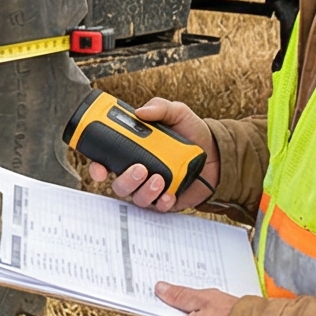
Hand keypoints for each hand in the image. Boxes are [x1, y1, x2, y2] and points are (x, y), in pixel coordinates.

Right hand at [85, 96, 218, 212]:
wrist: (218, 152)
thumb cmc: (193, 132)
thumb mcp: (178, 112)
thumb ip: (160, 107)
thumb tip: (141, 111)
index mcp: (134, 151)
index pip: (106, 161)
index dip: (97, 167)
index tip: (100, 168)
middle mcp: (139, 171)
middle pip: (119, 184)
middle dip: (125, 179)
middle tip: (140, 169)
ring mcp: (152, 188)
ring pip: (136, 198)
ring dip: (144, 191)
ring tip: (159, 178)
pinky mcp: (168, 200)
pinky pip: (159, 207)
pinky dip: (162, 202)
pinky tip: (169, 194)